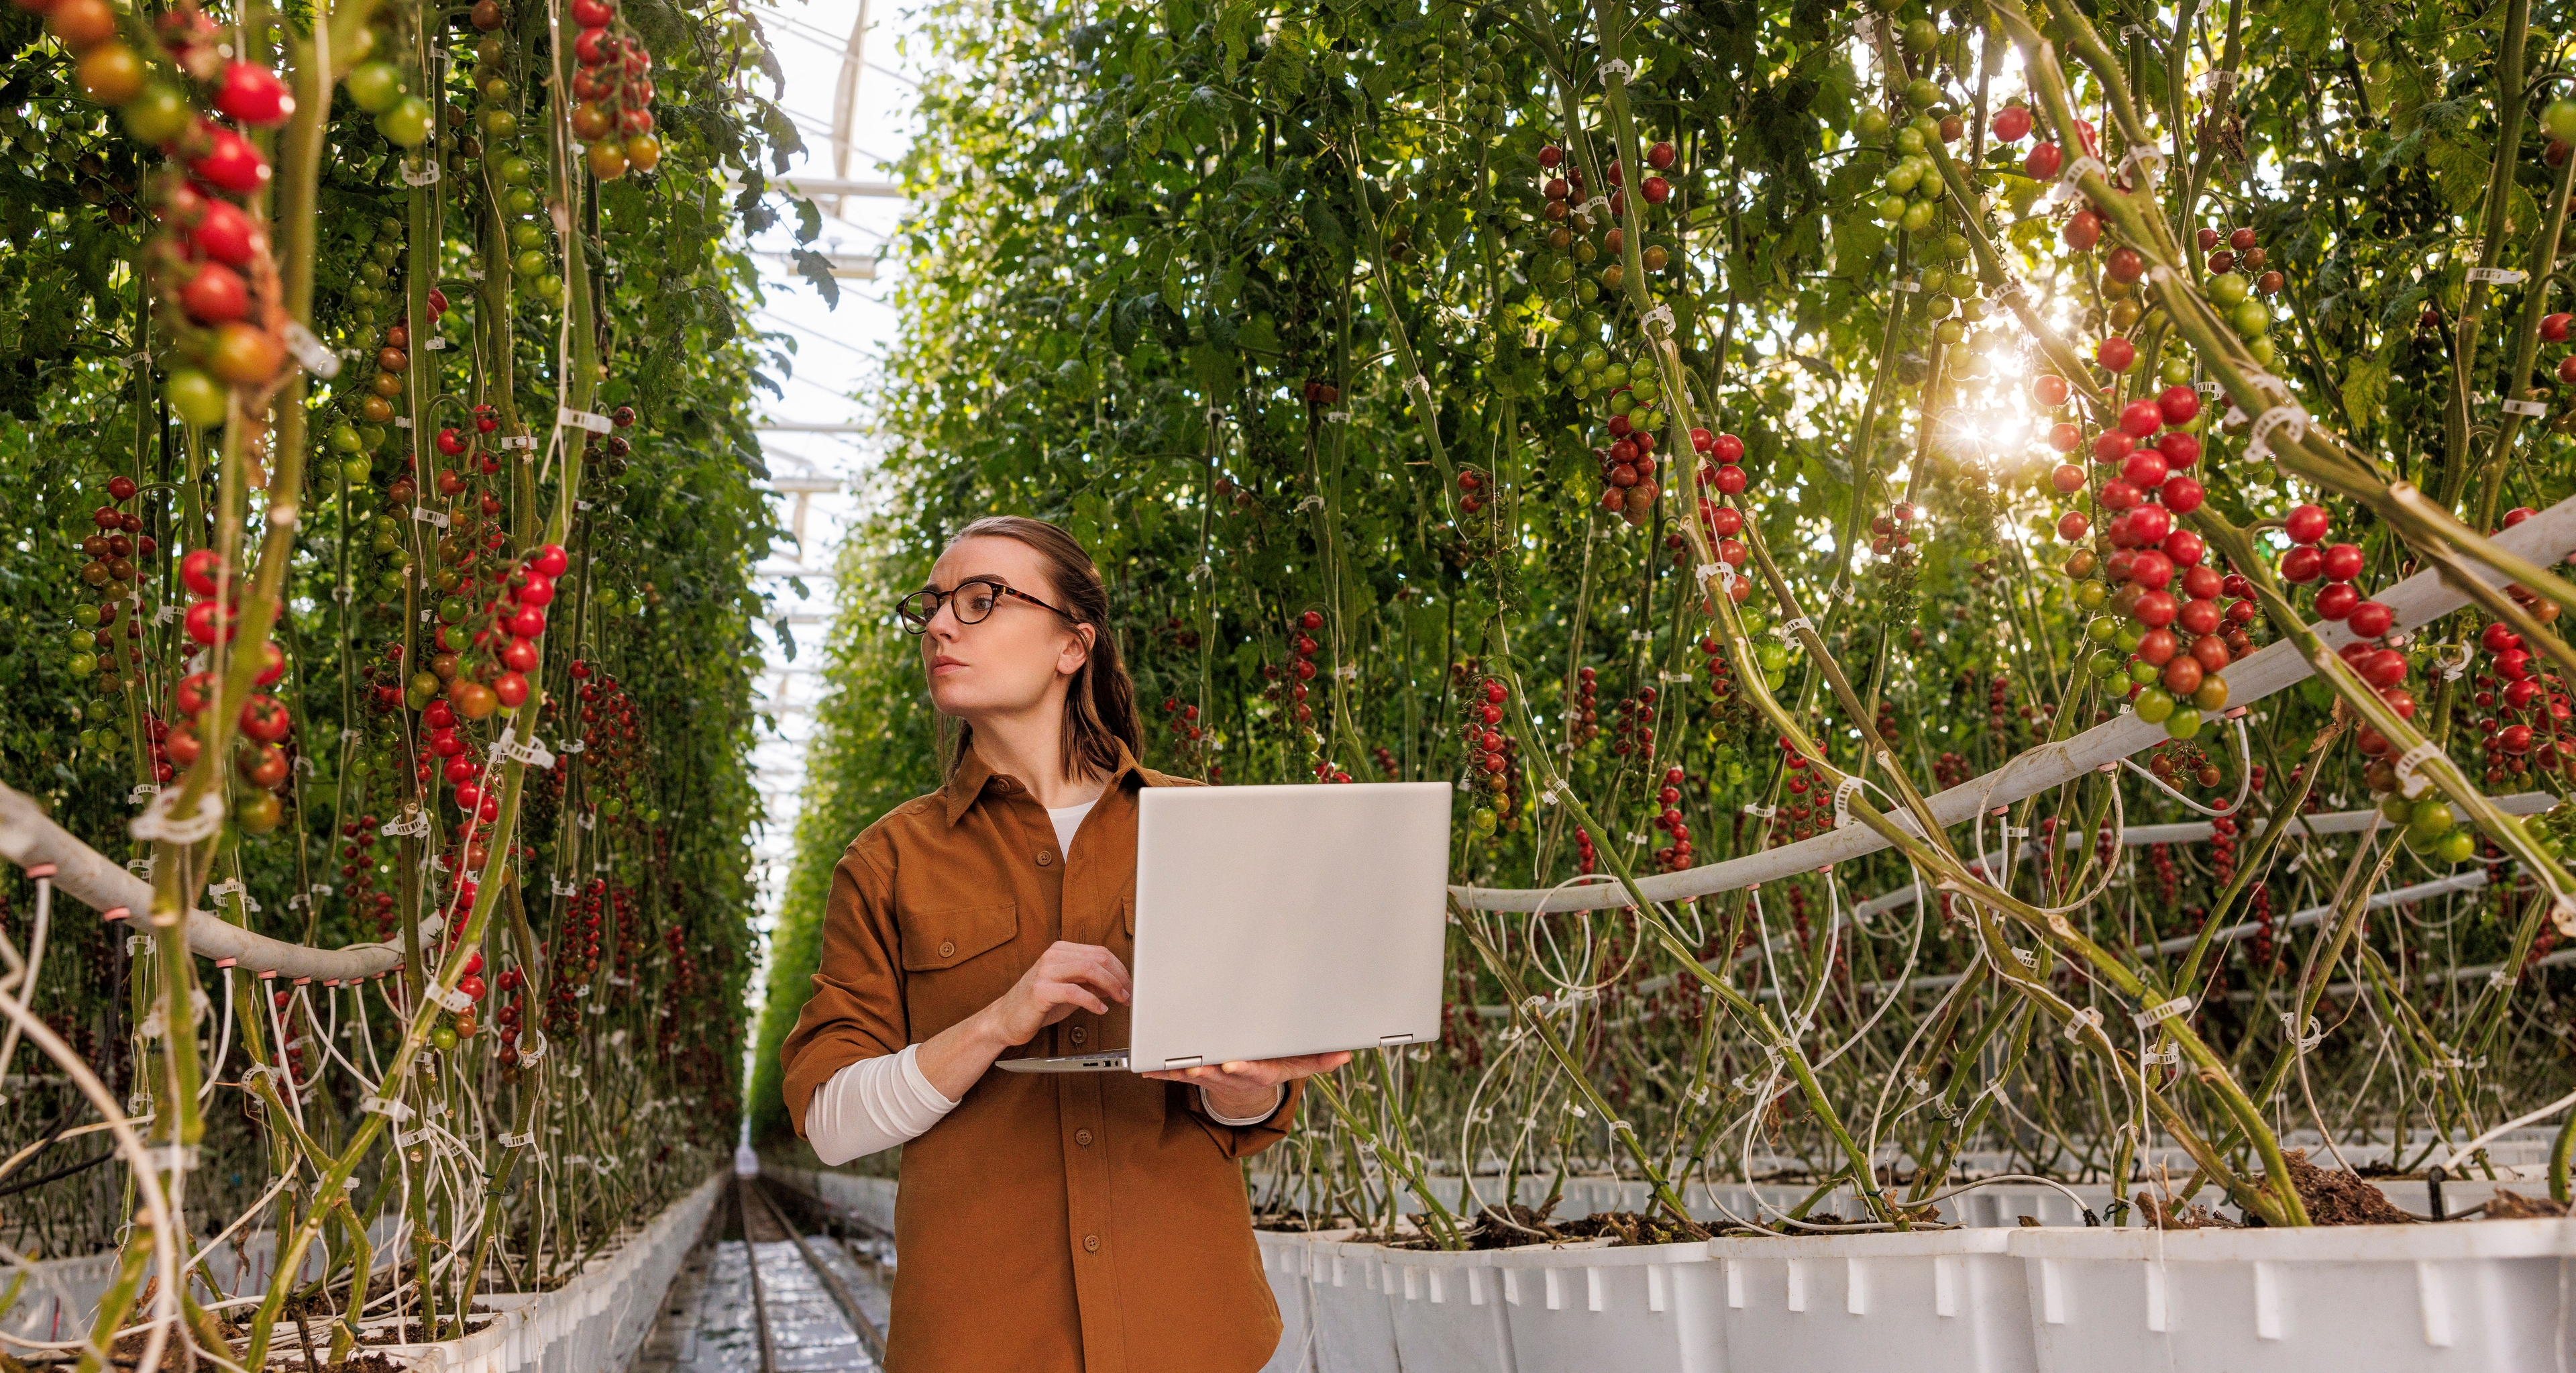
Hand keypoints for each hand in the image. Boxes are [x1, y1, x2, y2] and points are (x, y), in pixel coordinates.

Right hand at [973, 941, 1131, 1048]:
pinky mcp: (1040, 991)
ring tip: (1120, 1000)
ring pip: (1089, 970)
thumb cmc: (1039, 1004)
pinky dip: (1093, 1001)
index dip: (1120, 969)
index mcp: (1061, 950)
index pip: (1100, 952)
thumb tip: (1119, 984)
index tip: (1130, 984)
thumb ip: (1092, 983)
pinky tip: (1101, 1010)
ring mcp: (1045, 971)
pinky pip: (1074, 992)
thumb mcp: (1071, 989)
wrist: (1006, 1019)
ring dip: (1111, 986)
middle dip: (1119, 977)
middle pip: (1098, 959)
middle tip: (1129, 994)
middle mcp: (1053, 956)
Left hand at [1143, 1051, 1352, 1120]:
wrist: (1249, 1089)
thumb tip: (1345, 1055)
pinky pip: (1175, 1072)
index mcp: (1259, 1071)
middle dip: (1204, 1067)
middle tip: (1191, 1063)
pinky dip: (1160, 1068)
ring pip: (1193, 1072)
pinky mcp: (1195, 1073)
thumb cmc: (1274, 1066)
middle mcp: (1234, 1074)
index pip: (1251, 1071)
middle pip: (1218, 1071)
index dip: (1242, 1068)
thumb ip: (1321, 1059)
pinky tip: (1144, 1064)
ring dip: (1177, 1069)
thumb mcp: (1300, 1064)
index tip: (1233, 1064)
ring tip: (1161, 1061)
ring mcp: (1213, 1075)